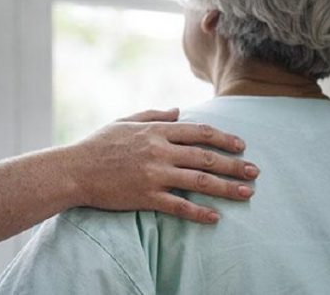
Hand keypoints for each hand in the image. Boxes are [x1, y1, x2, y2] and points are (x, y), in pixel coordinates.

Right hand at [64, 108, 258, 223]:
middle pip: (206, 156)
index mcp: (156, 131)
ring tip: (247, 193)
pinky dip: (198, 212)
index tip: (241, 145)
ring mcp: (154, 174)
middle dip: (234, 164)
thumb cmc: (98, 144)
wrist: (74, 170)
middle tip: (255, 171)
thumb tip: (178, 111)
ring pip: (199, 180)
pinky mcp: (146, 196)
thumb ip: (153, 115)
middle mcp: (159, 151)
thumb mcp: (125, 121)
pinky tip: (215, 218)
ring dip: (226, 188)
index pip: (199, 132)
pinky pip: (178, 205)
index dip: (224, 138)